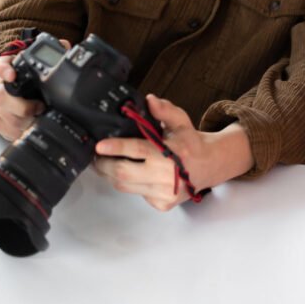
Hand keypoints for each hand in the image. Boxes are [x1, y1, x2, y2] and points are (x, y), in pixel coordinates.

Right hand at [0, 38, 69, 140]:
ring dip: (21, 119)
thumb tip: (64, 45)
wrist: (34, 101)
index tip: (12, 75)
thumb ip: (57, 54)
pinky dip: (14, 129)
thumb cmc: (40, 82)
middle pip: (0, 94)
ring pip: (0, 112)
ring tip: (37, 118)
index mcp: (9, 66)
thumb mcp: (49, 68)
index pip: (0, 64)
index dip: (4, 69)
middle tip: (39, 107)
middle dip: (21, 106)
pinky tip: (26, 126)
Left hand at [94, 94, 252, 210]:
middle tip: (96, 156)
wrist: (209, 166)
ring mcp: (163, 193)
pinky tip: (132, 173)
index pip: (137, 150)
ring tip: (105, 163)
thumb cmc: (191, 143)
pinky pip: (136, 194)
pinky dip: (129, 184)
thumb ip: (165, 111)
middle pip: (124, 173)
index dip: (116, 147)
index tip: (100, 146)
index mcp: (170, 154)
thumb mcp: (181, 121)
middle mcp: (166, 177)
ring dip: (111, 175)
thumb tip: (149, 100)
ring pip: (126, 186)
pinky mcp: (162, 204)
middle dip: (104, 164)